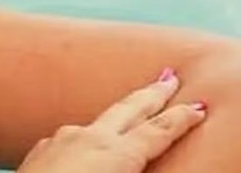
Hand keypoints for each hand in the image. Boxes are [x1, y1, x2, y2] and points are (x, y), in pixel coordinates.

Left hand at [18, 69, 205, 172]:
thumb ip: (139, 170)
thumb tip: (142, 164)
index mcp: (115, 153)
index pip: (158, 131)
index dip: (181, 119)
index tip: (199, 106)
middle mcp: (88, 137)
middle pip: (129, 109)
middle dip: (152, 93)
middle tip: (169, 76)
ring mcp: (61, 138)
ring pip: (97, 123)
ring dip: (118, 116)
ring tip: (132, 110)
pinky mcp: (41, 148)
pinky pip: (73, 139)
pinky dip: (88, 139)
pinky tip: (88, 145)